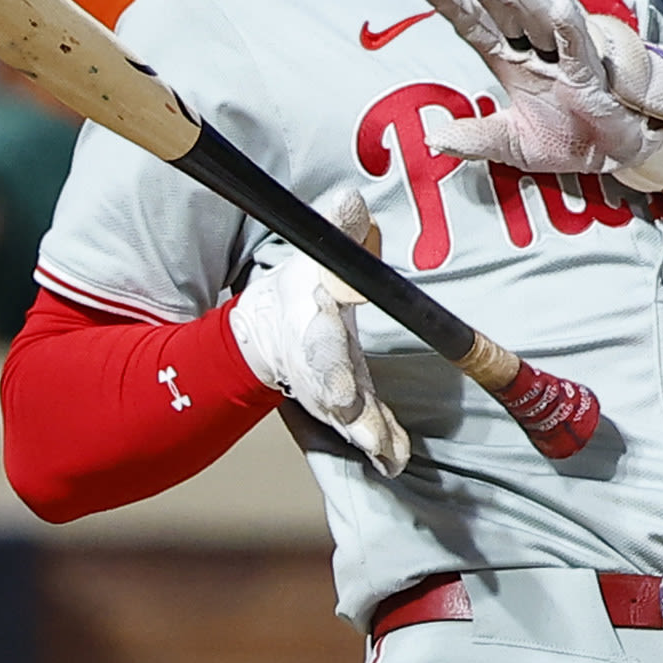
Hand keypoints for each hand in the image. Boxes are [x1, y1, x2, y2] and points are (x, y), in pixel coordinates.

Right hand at [231, 190, 409, 474]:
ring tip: (384, 449)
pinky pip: (364, 428)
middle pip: (325, 377)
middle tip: (344, 405)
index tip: (331, 357)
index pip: (317, 332)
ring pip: (344, 413)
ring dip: (364, 429)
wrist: (267, 333)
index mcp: (308, 316)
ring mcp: (329, 389)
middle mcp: (316, 359)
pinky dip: (379, 445)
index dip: (325, 350)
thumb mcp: (314, 256)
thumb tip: (353, 201)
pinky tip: (394, 461)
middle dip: (334, 392)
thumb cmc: (302, 291)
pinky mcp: (346, 408)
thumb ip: (336, 231)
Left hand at [421, 0, 662, 240]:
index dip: (452, 4)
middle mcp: (534, 52)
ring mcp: (563, 59)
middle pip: (505, 14)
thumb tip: (432, 140)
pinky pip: (579, 49)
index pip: (475, 27)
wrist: (612, 156)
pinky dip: (570, 29)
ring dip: (523, 1)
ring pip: (540, 22)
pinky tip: (559, 9)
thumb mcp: (510, 145)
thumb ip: (474, 139)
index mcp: (510, 62)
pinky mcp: (591, 74)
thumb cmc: (566, 139)